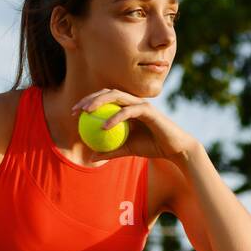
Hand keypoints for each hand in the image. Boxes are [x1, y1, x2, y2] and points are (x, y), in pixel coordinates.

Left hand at [71, 89, 197, 161]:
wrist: (175, 149)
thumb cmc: (153, 148)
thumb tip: (90, 157)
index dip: (88, 102)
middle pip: (107, 93)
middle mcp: (133, 101)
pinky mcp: (149, 110)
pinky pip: (128, 112)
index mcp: (128, 107)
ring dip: (99, 102)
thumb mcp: (127, 150)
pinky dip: (115, 118)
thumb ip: (110, 151)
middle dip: (89, 98)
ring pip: (116, 97)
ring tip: (86, 112)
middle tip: (76, 110)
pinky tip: (103, 127)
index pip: (105, 99)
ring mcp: (141, 104)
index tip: (75, 114)